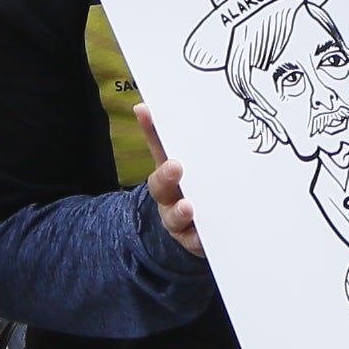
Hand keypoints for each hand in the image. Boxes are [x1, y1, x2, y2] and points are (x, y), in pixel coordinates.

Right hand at [134, 105, 202, 253]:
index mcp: (167, 173)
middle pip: (161, 187)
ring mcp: (179, 221)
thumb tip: (145, 105)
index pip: (158, 146)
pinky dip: (198, 241)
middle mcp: (168, 197)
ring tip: (187, 207)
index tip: (146, 111)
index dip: (150, 128)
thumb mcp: (181, 162)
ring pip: (176, 218)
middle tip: (175, 166)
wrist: (191, 231)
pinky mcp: (194, 241)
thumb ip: (167, 138)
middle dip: (166, 176)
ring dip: (180, 212)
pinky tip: (204, 236)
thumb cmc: (190, 188)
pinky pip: (195, 242)